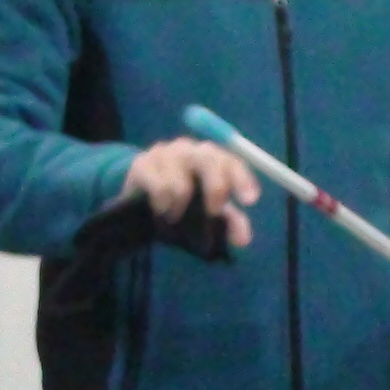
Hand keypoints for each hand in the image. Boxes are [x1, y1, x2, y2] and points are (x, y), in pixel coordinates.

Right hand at [124, 137, 259, 252]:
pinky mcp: (142, 164)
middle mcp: (190, 149)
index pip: (231, 161)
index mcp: (212, 157)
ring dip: (180, 208)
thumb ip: (230, 222)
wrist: (139, 198)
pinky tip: (160, 211)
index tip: (250, 201)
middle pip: (208, 160)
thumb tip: (242, 240)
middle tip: (213, 212)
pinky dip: (162, 206)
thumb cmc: (183, 201)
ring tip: (175, 217)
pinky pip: (158, 189)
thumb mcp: (209, 212)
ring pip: (180, 183)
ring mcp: (164, 153)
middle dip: (215, 188)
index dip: (242, 179)